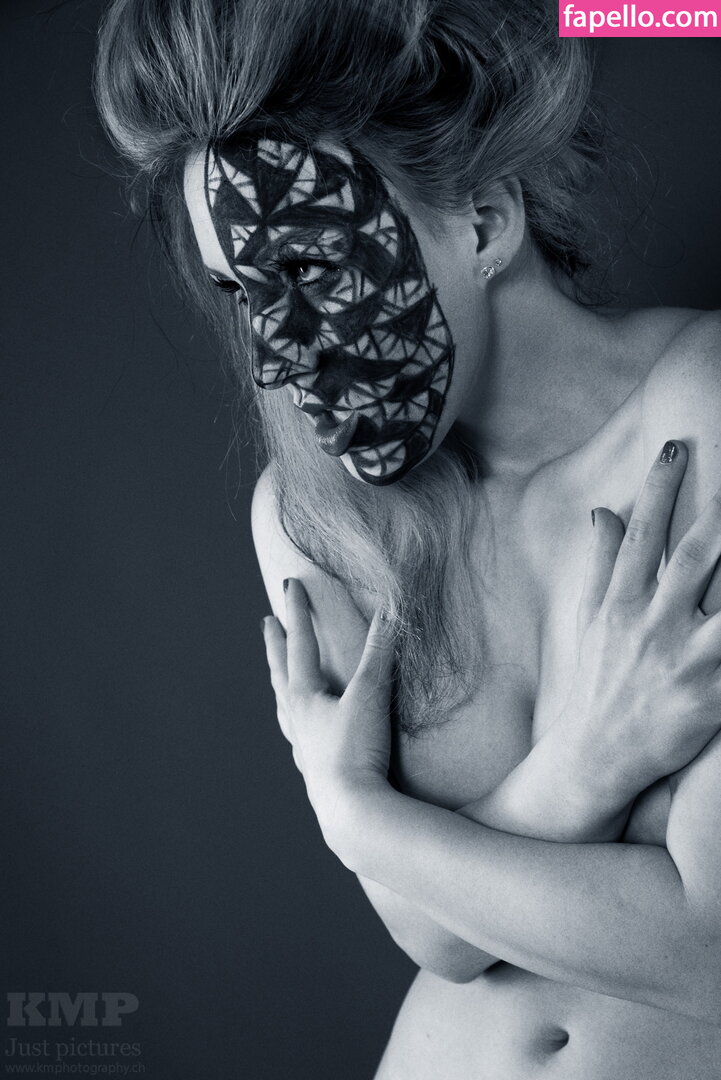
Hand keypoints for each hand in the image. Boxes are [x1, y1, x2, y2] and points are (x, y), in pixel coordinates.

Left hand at [261, 578, 393, 846]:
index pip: (299, 644)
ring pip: (285, 709)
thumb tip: (390, 608)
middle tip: (267, 624)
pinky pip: (300, 740)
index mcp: (304, 698)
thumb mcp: (370, 697)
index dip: (298, 612)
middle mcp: (297, 721)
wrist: (352, 815)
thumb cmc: (357, 753)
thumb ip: (380, 652)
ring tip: (280, 679)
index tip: (290, 585)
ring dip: (281, 687)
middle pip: (281, 674)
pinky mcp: (316, 773)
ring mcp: (303, 748)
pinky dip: (298, 727)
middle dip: (276, 645)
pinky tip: (304, 737)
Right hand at [563, 440, 720, 801]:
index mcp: (620, 603)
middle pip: (690, 558)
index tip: (675, 446)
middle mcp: (650, 626)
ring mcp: (681, 663)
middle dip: (716, 514)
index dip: (658, 488)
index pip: (641, 533)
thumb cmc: (596, 681)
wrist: (594, 757)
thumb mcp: (589, 619)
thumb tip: (603, 511)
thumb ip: (600, 563)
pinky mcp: (709, 701)